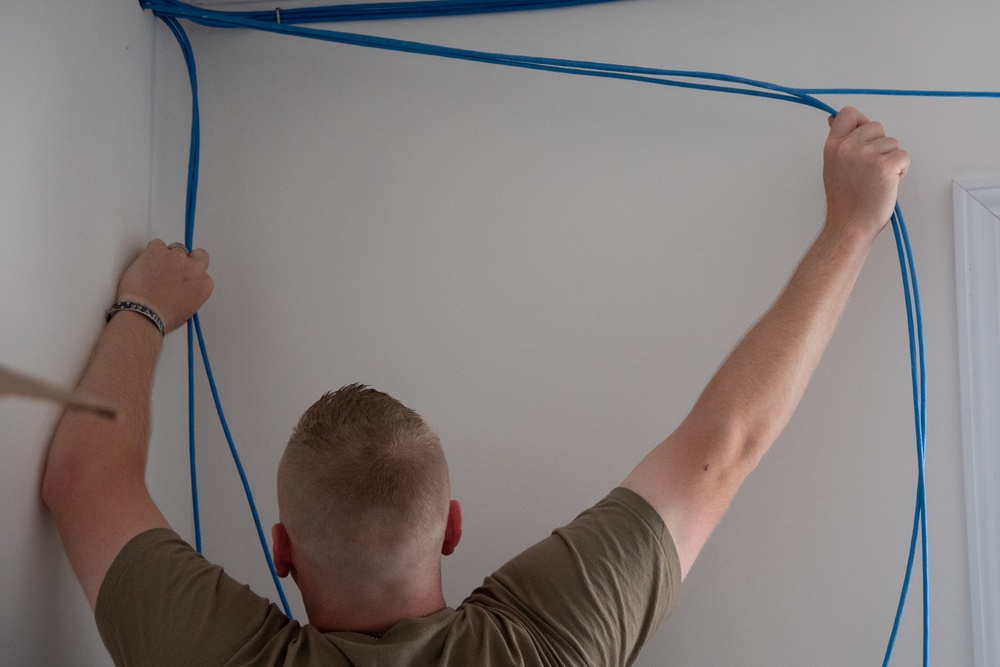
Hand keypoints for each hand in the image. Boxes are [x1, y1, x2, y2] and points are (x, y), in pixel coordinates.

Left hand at [115, 240, 213, 332]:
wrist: (143, 314)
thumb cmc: (162, 317)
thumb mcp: (188, 308)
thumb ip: (192, 291)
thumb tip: (183, 285)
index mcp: (204, 284)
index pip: (202, 269)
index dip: (190, 272)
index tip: (182, 276)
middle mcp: (194, 268)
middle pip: (197, 254)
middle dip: (187, 259)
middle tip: (173, 268)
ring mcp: (177, 257)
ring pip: (175, 249)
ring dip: (166, 257)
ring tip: (154, 271)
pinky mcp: (158, 251)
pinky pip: (157, 244)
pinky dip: (151, 252)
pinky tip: (146, 265)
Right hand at [823, 107, 909, 241]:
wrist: (850, 225)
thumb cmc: (844, 201)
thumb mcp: (833, 165)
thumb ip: (839, 142)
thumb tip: (834, 119)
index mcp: (833, 146)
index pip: (848, 114)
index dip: (860, 122)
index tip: (864, 139)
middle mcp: (848, 147)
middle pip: (876, 126)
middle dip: (879, 144)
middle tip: (869, 168)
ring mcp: (866, 155)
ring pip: (892, 142)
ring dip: (891, 159)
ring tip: (878, 178)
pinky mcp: (885, 165)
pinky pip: (903, 156)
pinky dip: (901, 169)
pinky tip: (889, 182)